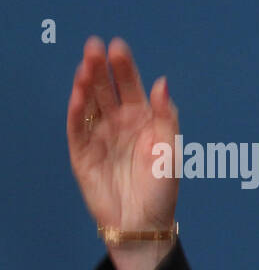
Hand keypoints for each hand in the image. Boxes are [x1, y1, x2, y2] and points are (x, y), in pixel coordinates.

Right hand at [67, 36, 179, 234]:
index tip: (118, 46)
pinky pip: (78, 128)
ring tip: (85, 64)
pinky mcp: (82, 153)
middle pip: (107, 89)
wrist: (144, 223)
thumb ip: (166, 117)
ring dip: (86, 84)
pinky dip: (77, 111)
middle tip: (95, 46)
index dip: (124, 67)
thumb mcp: (171, 151)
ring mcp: (99, 136)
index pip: (131, 87)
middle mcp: (119, 123)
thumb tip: (161, 82)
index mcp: (143, 119)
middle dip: (100, 68)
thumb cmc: (162, 189)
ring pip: (89, 104)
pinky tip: (77, 94)